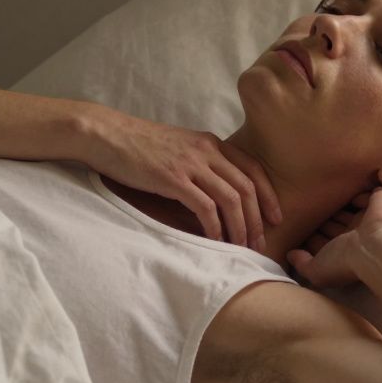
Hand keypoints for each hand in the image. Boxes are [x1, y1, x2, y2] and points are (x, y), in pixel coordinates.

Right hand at [86, 108, 279, 247]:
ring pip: (230, 199)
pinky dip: (215, 227)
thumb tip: (214, 196)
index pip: (253, 169)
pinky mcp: (173, 178)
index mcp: (211, 143)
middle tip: (260, 243)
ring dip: (240, 227)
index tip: (276, 218)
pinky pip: (205, 207)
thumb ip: (200, 165)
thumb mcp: (179, 148)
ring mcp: (191, 164)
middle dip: (258, 219)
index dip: (268, 195)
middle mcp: (207, 151)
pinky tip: (215, 241)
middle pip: (246, 187)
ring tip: (241, 248)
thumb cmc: (138, 146)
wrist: (105, 134)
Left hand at [286, 188, 381, 287]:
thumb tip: (290, 255)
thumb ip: (301, 264)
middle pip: (336, 225)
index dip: (314, 237)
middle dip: (324, 219)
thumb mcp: (317, 271)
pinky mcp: (381, 203)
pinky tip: (352, 196)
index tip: (300, 230)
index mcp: (343, 252)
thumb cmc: (346, 261)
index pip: (326, 242)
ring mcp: (369, 219)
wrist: (377, 245)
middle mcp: (356, 236)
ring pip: (350, 210)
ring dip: (339, 206)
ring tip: (325, 196)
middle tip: (307, 208)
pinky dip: (360, 195)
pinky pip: (369, 195)